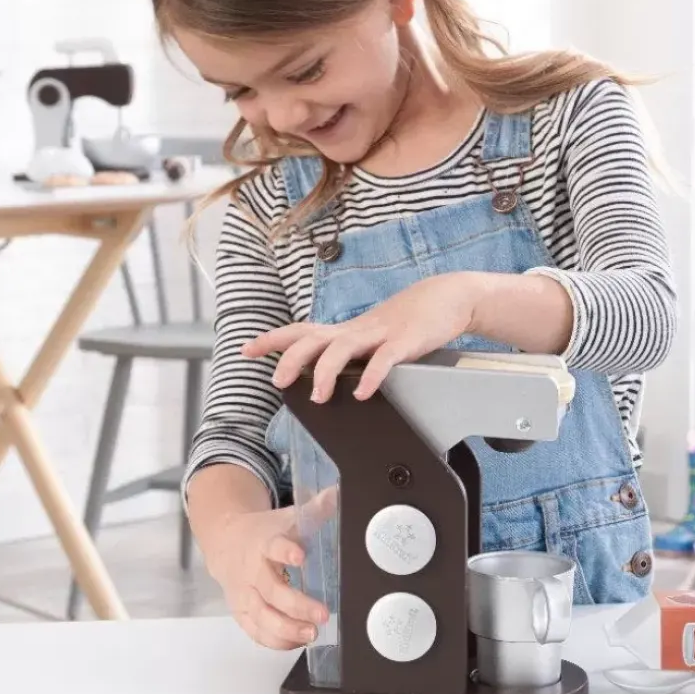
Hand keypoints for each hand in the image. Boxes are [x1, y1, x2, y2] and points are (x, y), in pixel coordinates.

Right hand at [206, 488, 336, 649]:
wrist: (226, 543)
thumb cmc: (264, 533)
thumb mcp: (287, 517)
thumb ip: (314, 509)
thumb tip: (338, 494)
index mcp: (264, 542)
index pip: (273, 545)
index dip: (286, 550)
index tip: (301, 555)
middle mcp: (251, 571)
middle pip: (271, 590)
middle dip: (296, 605)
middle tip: (322, 614)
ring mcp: (244, 594)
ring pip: (262, 616)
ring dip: (287, 629)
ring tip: (312, 633)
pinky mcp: (241, 612)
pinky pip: (256, 631)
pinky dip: (276, 640)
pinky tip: (298, 641)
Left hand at [244, 272, 484, 400]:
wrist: (448, 297)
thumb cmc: (409, 321)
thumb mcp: (372, 336)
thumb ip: (350, 353)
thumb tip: (325, 374)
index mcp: (347, 331)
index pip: (302, 331)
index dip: (273, 339)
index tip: (247, 349)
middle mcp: (357, 330)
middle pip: (315, 338)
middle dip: (291, 358)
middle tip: (276, 380)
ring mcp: (381, 334)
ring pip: (344, 348)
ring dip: (326, 372)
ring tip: (318, 396)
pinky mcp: (406, 342)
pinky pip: (386, 359)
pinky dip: (373, 376)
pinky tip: (363, 393)